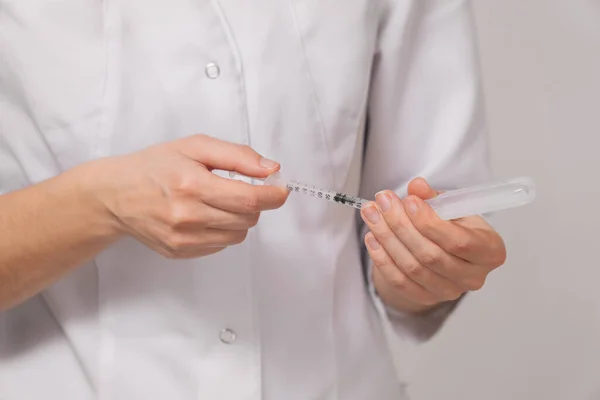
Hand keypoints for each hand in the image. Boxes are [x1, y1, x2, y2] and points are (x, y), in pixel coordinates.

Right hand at [91, 134, 288, 258]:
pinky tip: (204, 216)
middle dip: (254, 203)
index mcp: (192, 184)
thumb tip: (271, 169)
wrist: (115, 195)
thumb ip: (237, 156)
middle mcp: (188, 216)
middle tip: (241, 189)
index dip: (273, 195)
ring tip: (219, 202)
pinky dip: (222, 231)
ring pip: (237, 236)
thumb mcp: (195, 147)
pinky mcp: (180, 252)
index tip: (281, 190)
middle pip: (247, 219)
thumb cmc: (155, 166)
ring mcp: (183, 239)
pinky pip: (220, 245)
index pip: (249, 199)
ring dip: (239, 219)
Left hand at [361, 178, 506, 313]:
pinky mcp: (426, 298)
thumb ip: (433, 197)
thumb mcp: (451, 206)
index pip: (459, 242)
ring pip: (412, 267)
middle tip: (382, 201)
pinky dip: (382, 258)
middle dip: (401, 225)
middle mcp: (473, 277)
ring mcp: (449, 291)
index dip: (430, 222)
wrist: (444, 250)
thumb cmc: (454, 225)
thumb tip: (416, 186)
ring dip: (386, 238)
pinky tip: (371, 237)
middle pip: (431, 255)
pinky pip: (399, 280)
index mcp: (490, 251)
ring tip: (371, 213)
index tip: (408, 200)